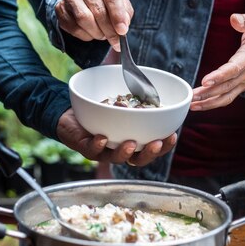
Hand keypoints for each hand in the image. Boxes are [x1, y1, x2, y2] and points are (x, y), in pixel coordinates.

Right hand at [55, 0, 133, 50]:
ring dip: (96, 33)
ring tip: (102, 35)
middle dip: (109, 30)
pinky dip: (85, 35)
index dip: (118, 16)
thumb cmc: (106, 3)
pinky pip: (73, 27)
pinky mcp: (60, 8)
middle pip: (98, 11)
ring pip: (83, 19)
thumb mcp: (121, 4)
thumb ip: (125, 14)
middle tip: (115, 41)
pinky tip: (91, 33)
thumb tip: (122, 26)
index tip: (122, 31)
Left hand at [56, 109, 176, 165]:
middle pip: (138, 160)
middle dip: (149, 153)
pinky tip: (102, 138)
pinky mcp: (85, 147)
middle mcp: (120, 150)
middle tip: (156, 143)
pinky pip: (92, 150)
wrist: (71, 114)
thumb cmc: (101, 111)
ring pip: (116, 158)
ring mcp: (103, 152)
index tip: (173, 135)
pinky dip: (98, 145)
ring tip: (131, 143)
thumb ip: (139, 100)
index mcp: (133, 142)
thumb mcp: (123, 105)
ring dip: (124, 152)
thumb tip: (155, 85)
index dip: (164, 146)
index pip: (152, 149)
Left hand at [191, 14, 244, 110]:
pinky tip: (201, 103)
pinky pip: (228, 97)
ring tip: (192, 104)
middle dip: (208, 93)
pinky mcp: (243, 85)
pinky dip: (214, 102)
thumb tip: (234, 19)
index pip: (234, 69)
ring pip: (226, 96)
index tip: (205, 81)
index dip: (220, 76)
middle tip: (191, 97)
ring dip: (209, 102)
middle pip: (226, 86)